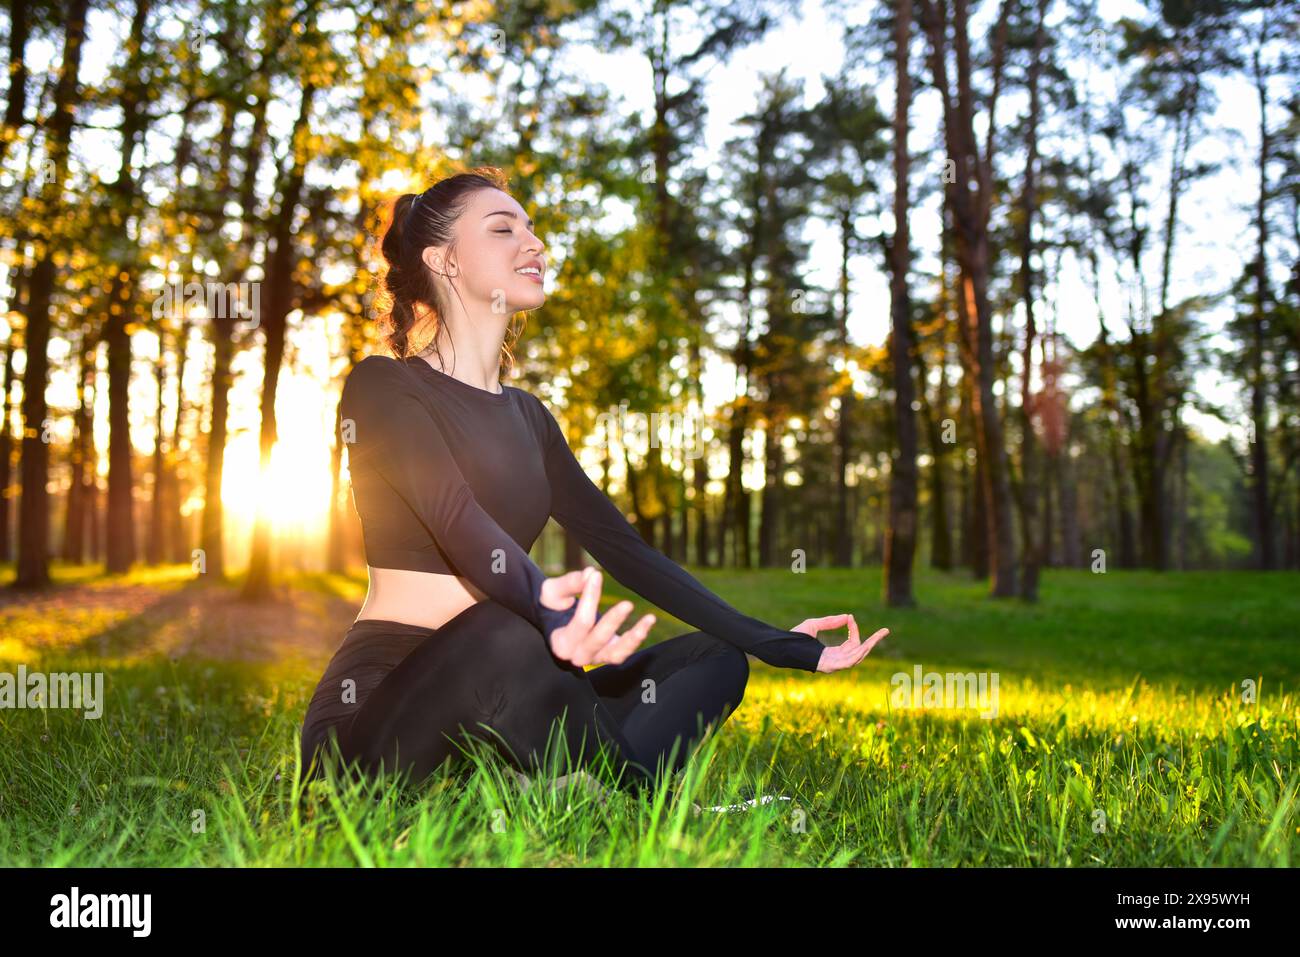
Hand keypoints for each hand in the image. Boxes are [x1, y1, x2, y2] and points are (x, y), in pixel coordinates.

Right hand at [539, 566, 655, 666]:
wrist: (555, 623)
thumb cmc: (552, 605)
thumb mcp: (552, 591)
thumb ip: (569, 583)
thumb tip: (590, 574)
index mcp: (560, 643)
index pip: (580, 623)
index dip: (590, 599)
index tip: (596, 575)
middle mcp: (577, 656)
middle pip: (597, 640)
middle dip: (613, 621)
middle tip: (627, 604)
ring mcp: (594, 658)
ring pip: (615, 654)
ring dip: (633, 639)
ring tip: (648, 620)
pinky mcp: (607, 656)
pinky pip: (624, 652)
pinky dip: (637, 639)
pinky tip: (648, 622)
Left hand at [791, 613, 888, 673]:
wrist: (782, 646)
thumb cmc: (795, 637)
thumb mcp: (815, 625)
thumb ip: (830, 622)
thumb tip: (848, 616)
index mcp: (833, 653)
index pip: (852, 643)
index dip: (854, 630)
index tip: (850, 618)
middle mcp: (835, 660)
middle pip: (859, 651)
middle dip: (873, 641)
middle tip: (886, 630)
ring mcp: (833, 665)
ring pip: (857, 657)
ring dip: (869, 646)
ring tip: (880, 635)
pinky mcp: (829, 666)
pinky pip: (848, 662)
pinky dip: (857, 654)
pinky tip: (864, 646)